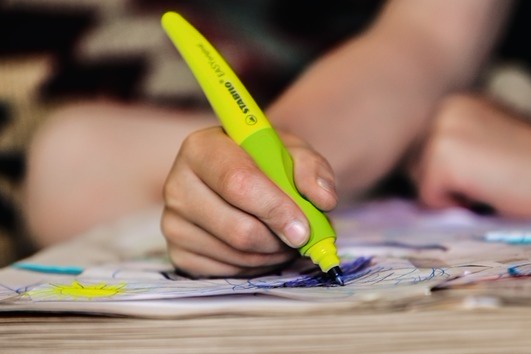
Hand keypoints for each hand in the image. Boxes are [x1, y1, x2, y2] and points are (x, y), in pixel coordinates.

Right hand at [161, 126, 337, 277]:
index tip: (304, 227)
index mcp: (201, 148)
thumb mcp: (291, 152)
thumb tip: (323, 199)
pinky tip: (261, 247)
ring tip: (282, 237)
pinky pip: (226, 272)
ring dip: (272, 254)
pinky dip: (255, 266)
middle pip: (238, 229)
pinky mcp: (178, 253)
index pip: (238, 183)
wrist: (239, 177)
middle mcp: (177, 185)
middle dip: (278, 240)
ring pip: (236, 255)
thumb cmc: (264, 162)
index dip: (275, 208)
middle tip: (299, 236)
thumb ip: (312, 169)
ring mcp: (173, 222)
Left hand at [407, 94, 530, 217]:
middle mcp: (443, 109)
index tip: (481, 167)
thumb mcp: (487, 141)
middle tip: (488, 176)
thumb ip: (452, 142)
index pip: (417, 147)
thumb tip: (408, 162)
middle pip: (411, 162)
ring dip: (449, 192)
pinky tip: (488, 192)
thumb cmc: (528, 166)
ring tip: (489, 181)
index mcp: (453, 102)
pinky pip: (429, 198)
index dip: (445, 169)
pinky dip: (456, 205)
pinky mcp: (444, 159)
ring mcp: (441, 131)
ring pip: (419, 181)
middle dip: (441, 179)